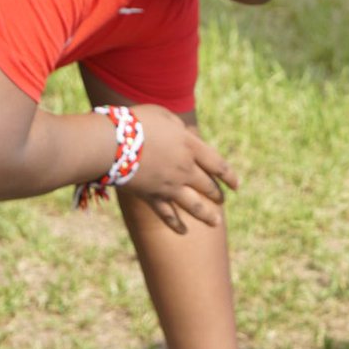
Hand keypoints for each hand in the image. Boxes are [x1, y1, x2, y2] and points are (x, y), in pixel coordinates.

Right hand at [125, 105, 237, 232]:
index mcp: (191, 147)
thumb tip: (186, 134)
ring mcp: (169, 186)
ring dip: (206, 215)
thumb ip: (179, 128)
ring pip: (193, 205)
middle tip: (222, 200)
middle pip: (207, 186)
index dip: (229, 176)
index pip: (217, 164)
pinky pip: (167, 215)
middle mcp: (184, 169)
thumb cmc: (138, 122)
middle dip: (216, 194)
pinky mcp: (152, 197)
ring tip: (215, 222)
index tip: (236, 185)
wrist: (113, 142)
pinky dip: (176, 224)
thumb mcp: (165, 116)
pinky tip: (183, 231)